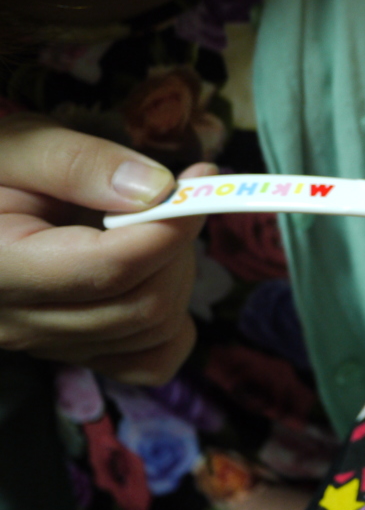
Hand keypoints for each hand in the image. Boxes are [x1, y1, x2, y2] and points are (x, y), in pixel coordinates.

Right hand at [0, 112, 210, 384]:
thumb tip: (158, 190)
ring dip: (179, 274)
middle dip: (179, 246)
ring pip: (156, 331)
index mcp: (0, 269)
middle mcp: (19, 324)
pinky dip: (174, 321)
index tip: (200, 179)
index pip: (112, 268)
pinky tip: (158, 274)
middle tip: (175, 197)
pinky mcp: (76, 354)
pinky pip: (151, 362)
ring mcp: (48, 347)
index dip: (172, 227)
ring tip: (156, 227)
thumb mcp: (19, 146)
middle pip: (144, 306)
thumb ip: (80, 164)